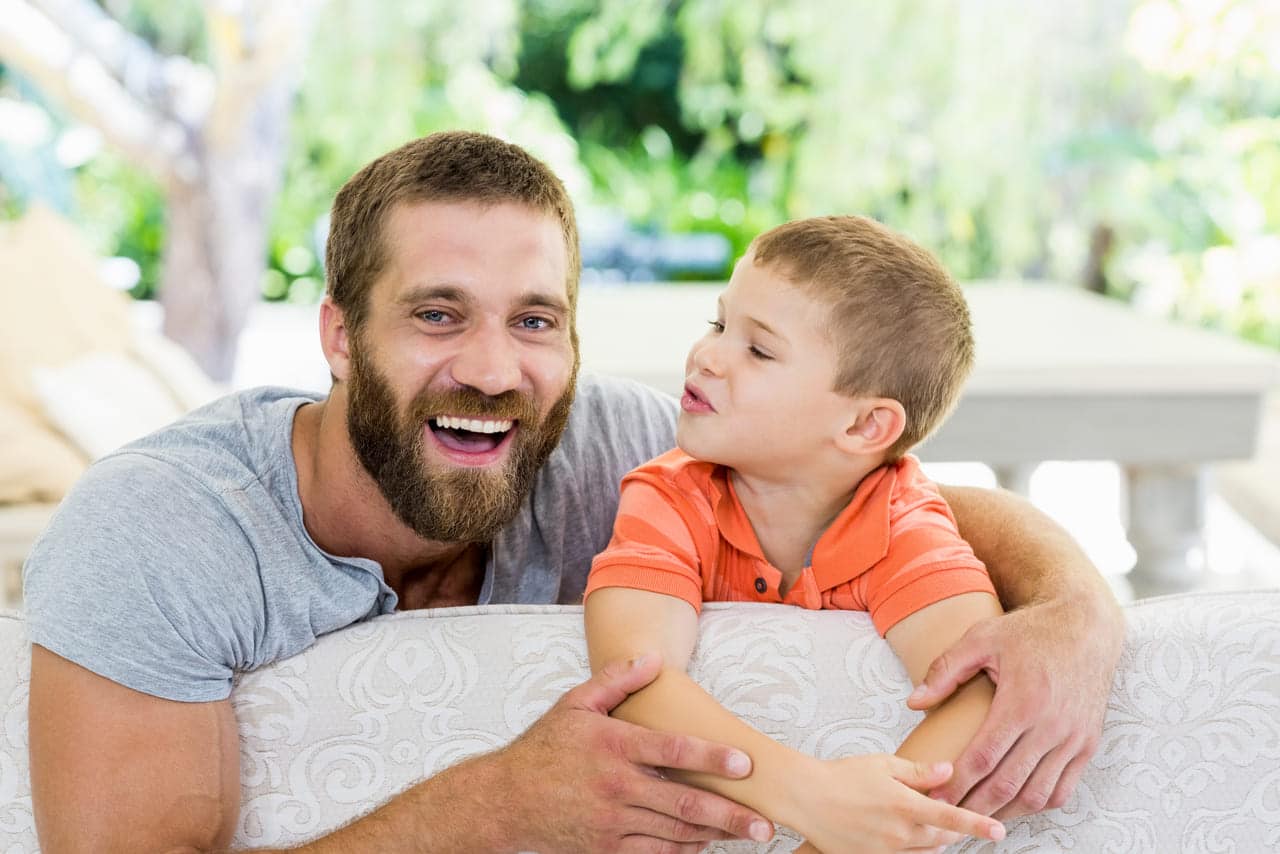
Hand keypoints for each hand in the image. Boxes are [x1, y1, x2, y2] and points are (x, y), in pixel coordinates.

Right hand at [488, 654, 774, 852]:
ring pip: (675, 833)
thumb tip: (653, 658)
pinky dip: (683, 850)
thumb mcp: (575, 704)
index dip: (712, 757)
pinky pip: (653, 853)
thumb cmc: (544, 748)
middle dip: (730, 815)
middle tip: (766, 824)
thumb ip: (616, 681)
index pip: (672, 750)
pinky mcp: (604, 848)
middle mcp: (616, 786)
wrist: (504, 802)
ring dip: (715, 836)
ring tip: (749, 835)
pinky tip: (705, 844)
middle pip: (684, 803)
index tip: (746, 763)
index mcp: (613, 746)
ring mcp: (610, 822)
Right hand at [788, 756, 1003, 852]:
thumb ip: (919, 772)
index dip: (978, 825)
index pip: (952, 818)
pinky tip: (896, 831)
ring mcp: (886, 852)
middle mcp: (900, 833)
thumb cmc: (842, 776)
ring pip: (924, 851)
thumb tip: (948, 771)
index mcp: (906, 805)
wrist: (805, 798)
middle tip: (940, 812)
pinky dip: (909, 847)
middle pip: (941, 838)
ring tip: (914, 819)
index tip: (999, 831)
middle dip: (948, 828)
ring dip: (929, 838)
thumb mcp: (882, 765)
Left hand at [907, 598, 1123, 818]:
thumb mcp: (981, 638)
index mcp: (1022, 701)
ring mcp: (1073, 739)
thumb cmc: (1029, 631)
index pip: (984, 758)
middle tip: (948, 820)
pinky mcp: (1088, 744)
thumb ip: (945, 670)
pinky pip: (1063, 789)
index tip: (934, 799)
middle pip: (1008, 785)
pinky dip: (1037, 804)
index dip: (957, 784)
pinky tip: (1012, 805)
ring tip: (976, 818)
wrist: (1085, 626)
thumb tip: (914, 702)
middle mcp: (1052, 726)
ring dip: (1006, 813)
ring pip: (1037, 795)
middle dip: (975, 808)